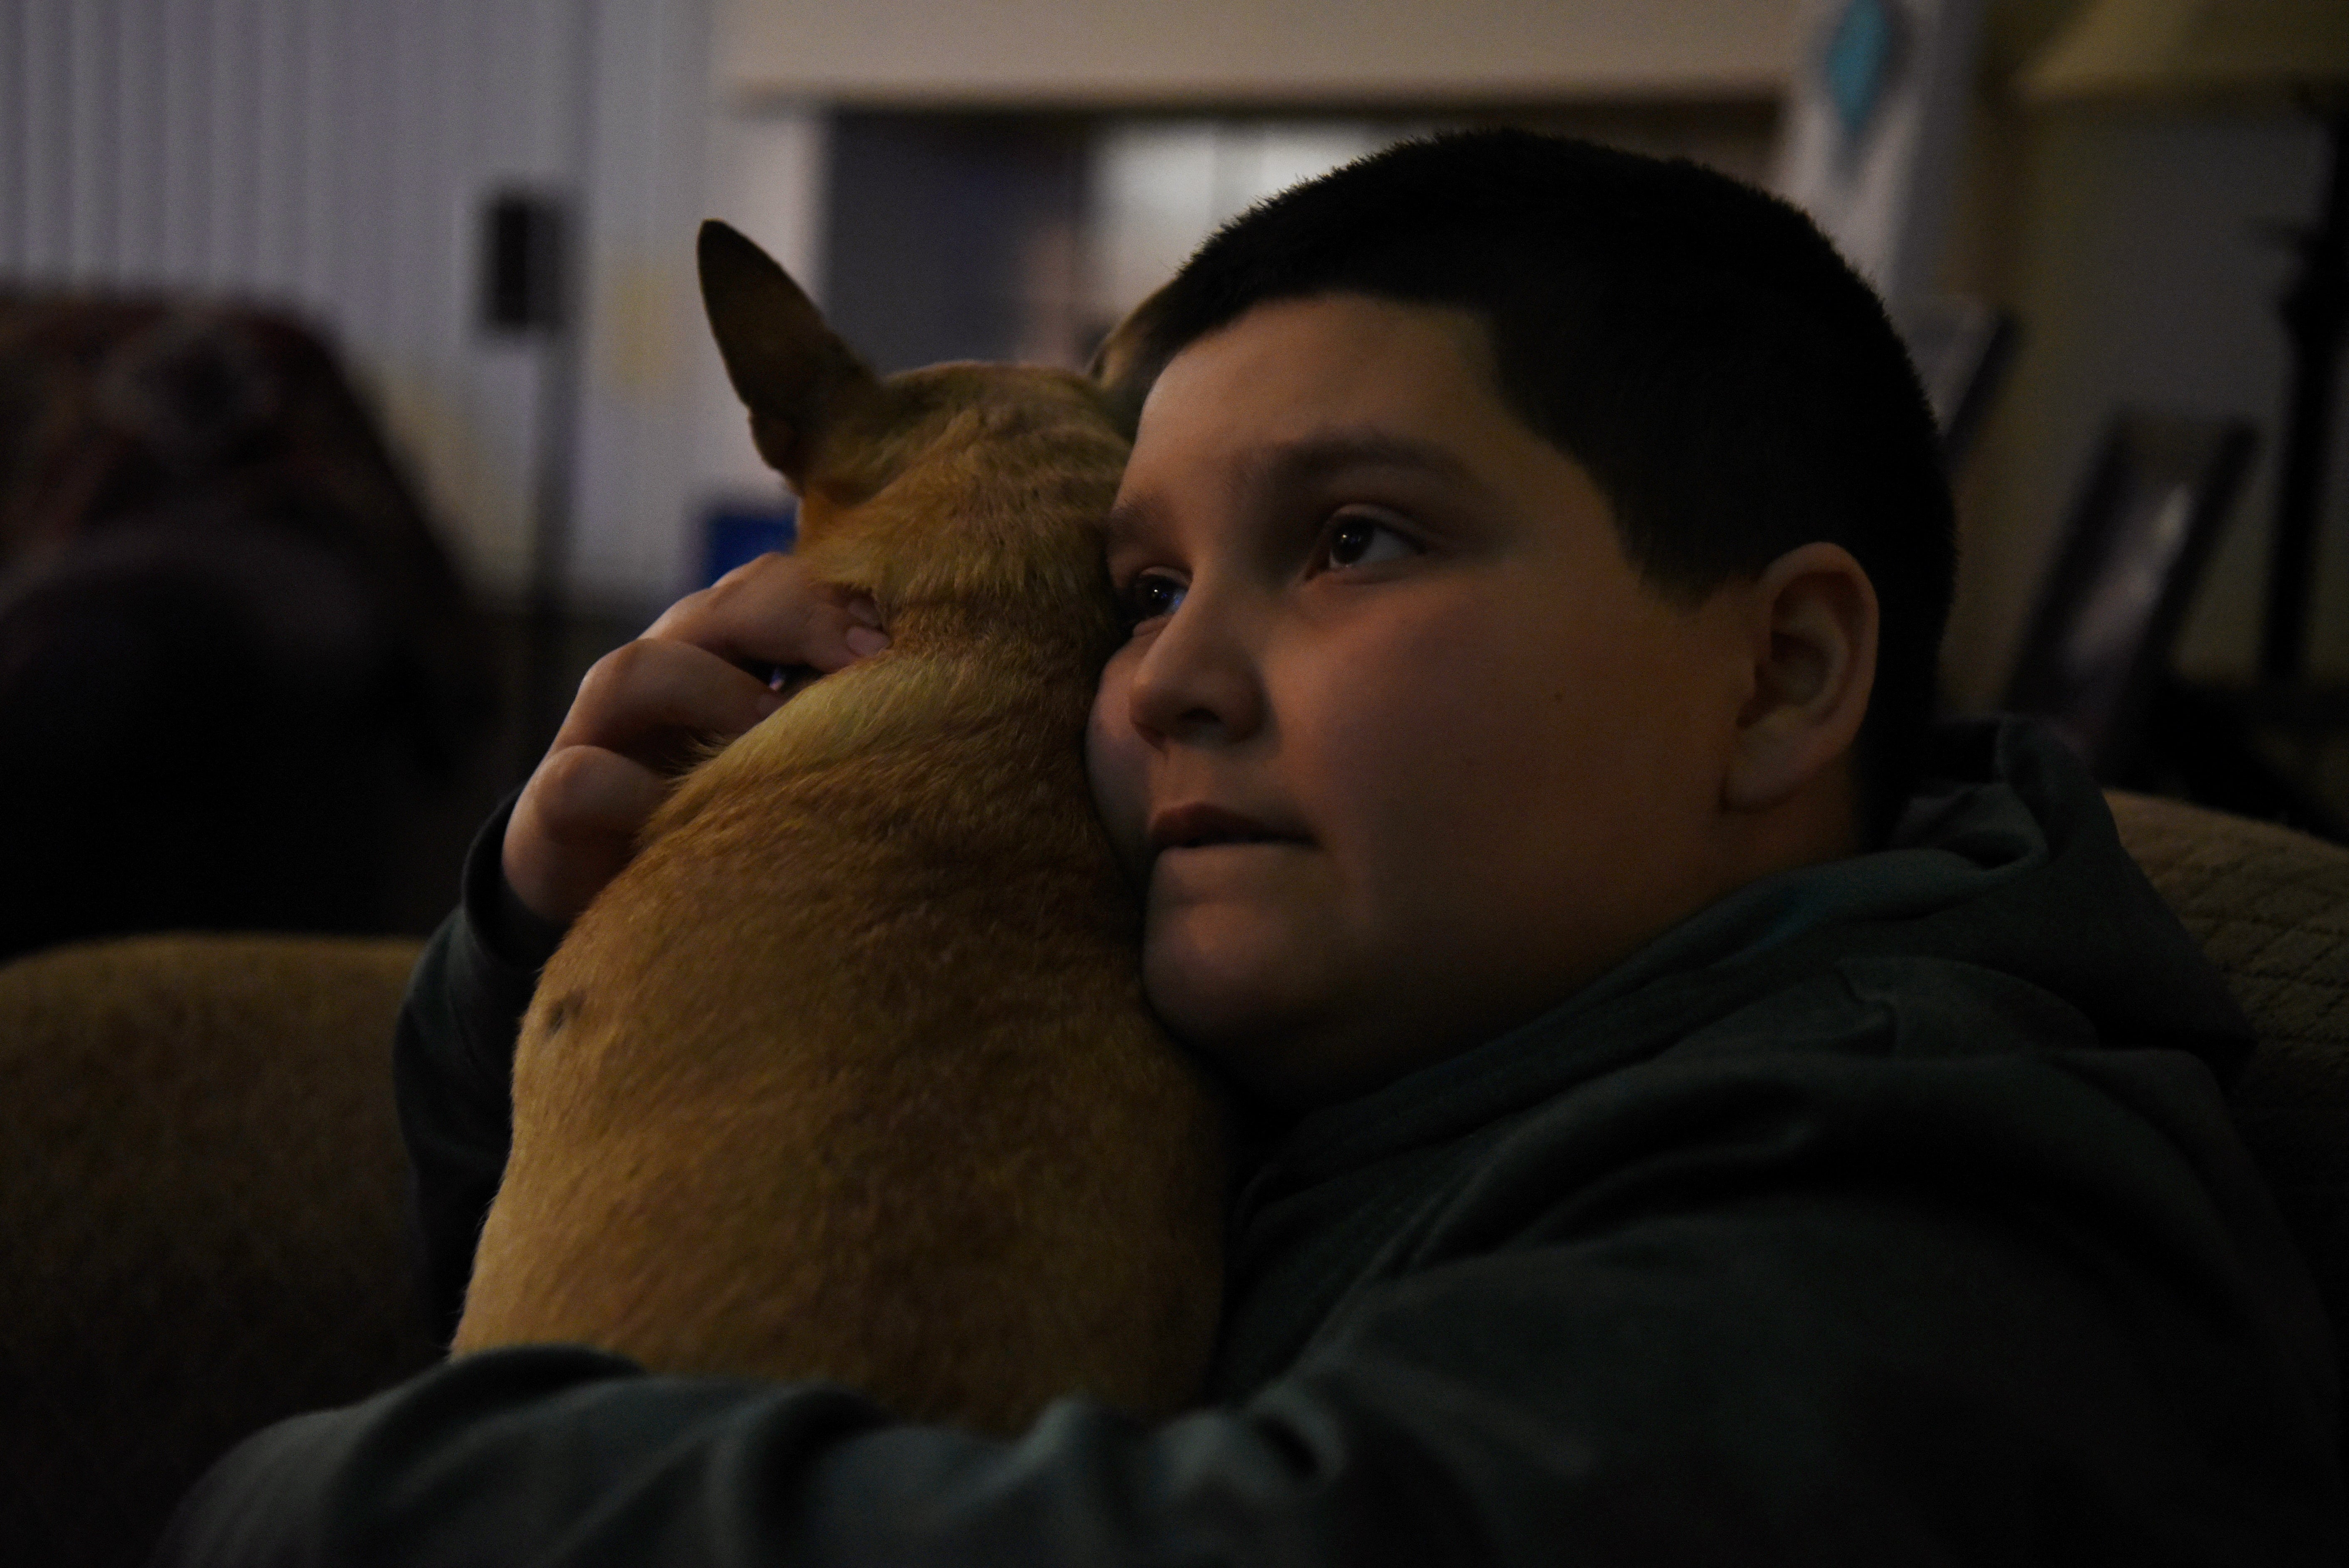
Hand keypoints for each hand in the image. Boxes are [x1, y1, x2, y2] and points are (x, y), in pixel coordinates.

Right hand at [502, 552, 888, 927]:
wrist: (617, 898)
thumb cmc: (731, 816)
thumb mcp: (790, 758)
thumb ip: (837, 716)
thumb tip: (945, 696)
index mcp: (722, 654)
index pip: (774, 586)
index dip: (835, 596)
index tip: (900, 635)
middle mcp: (661, 674)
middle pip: (717, 607)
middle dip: (795, 617)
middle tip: (867, 659)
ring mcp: (599, 735)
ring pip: (634, 671)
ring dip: (714, 694)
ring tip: (774, 733)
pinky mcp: (555, 805)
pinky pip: (582, 780)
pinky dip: (631, 794)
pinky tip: (678, 818)